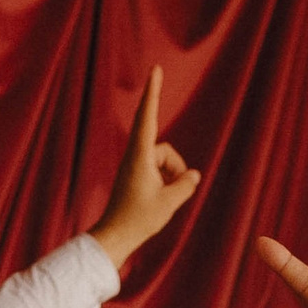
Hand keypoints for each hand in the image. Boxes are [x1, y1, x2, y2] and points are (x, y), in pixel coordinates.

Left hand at [89, 66, 201, 271]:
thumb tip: (193, 175)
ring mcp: (135, 167)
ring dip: (171, 179)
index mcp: (140, 155)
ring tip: (161, 202)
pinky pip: (159, 172)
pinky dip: (165, 184)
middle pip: (166, 150)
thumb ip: (186, 184)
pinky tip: (159, 203)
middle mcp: (135, 156)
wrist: (114, 237)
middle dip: (175, 168)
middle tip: (168, 194)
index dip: (154, 92)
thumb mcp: (170, 202)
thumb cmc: (139, 219)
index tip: (156, 70)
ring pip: (164, 163)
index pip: (149, 116)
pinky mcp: (135, 177)